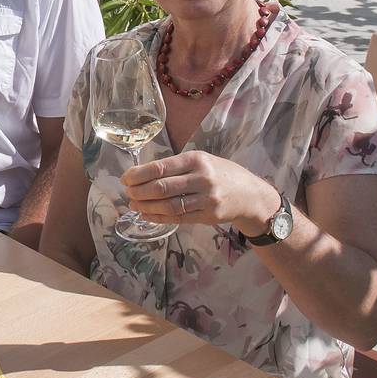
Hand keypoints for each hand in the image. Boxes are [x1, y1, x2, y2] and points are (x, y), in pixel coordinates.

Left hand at [122, 150, 280, 234]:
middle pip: (162, 188)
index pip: (161, 167)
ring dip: (146, 207)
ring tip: (134, 205)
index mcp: (196, 159)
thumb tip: (142, 174)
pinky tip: (147, 215)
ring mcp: (206, 199)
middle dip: (139, 192)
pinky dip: (159, 217)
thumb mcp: (202, 161)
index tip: (126, 178)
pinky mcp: (208, 216)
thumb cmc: (220, 173)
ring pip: (168, 205)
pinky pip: (178, 218)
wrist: (250, 194)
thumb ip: (176, 166)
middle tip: (128, 193)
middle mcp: (202, 178)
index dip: (139, 174)